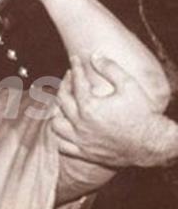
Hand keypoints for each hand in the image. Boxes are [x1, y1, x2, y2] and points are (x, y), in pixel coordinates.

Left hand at [52, 55, 169, 167]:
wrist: (153, 144)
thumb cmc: (143, 114)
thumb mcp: (130, 86)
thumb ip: (110, 69)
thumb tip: (94, 55)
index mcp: (90, 107)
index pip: (76, 82)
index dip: (75, 67)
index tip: (75, 59)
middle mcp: (81, 125)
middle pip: (62, 100)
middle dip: (65, 84)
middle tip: (70, 77)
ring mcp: (81, 141)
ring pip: (56, 125)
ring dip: (57, 112)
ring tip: (64, 103)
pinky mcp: (85, 153)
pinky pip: (62, 145)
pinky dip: (59, 136)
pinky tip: (65, 127)